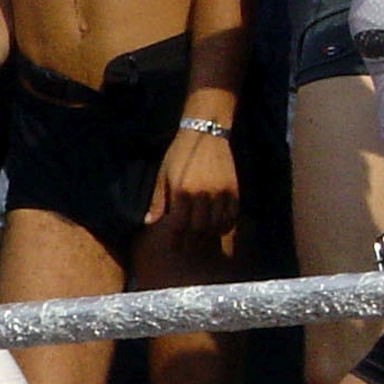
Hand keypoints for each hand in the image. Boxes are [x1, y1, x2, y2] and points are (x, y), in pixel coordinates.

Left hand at [146, 126, 239, 241]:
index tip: (174, 248)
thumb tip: (149, 222)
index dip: (176, 240)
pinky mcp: (234, 189)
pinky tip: (219, 227)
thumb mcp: (163, 175)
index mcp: (182, 192)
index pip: (179, 225)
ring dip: (209, 235)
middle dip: (192, 242)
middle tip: (188, 249)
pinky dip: (226, 224)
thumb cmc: (180, 154)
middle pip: (198, 229)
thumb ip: (158, 200)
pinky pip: (232, 215)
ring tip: (202, 240)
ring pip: (216, 225)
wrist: (206, 133)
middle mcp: (202, 195)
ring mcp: (220, 193)